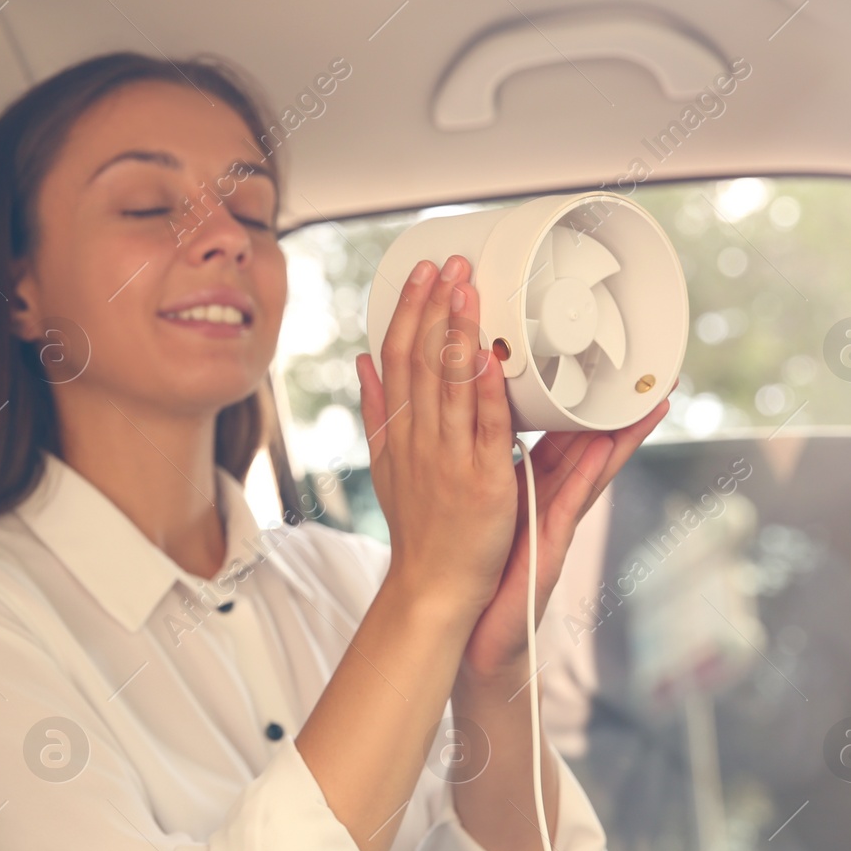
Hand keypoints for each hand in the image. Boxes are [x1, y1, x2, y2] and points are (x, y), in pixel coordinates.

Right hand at [355, 254, 517, 622]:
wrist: (432, 588)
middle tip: (450, 262)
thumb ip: (377, 412)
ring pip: (449, 386)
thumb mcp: (386, 465)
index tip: (421, 272)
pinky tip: (488, 356)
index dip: (409, 311)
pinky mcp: (482, 483)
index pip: (397, 358)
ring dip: (459, 333)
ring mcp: (449, 460)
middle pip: (420, 362)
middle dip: (434, 307)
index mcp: (399, 433)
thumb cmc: (420, 530)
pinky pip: (484, 428)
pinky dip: (485, 391)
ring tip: (469, 288)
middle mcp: (419, 441)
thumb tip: (362, 363)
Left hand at [458, 391, 671, 679]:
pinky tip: (607, 450)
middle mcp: (547, 496)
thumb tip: (469, 415)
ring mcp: (554, 520)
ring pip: (591, 466)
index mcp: (526, 481)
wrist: (462, 623)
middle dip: (618, 408)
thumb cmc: (469, 563)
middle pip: (587, 442)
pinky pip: (571, 502)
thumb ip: (480, 461)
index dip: (577, 395)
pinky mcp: (550, 544)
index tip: (596, 358)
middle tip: (653, 373)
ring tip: (651, 400)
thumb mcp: (476, 500)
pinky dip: (589, 475)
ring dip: (622, 434)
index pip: (557, 430)